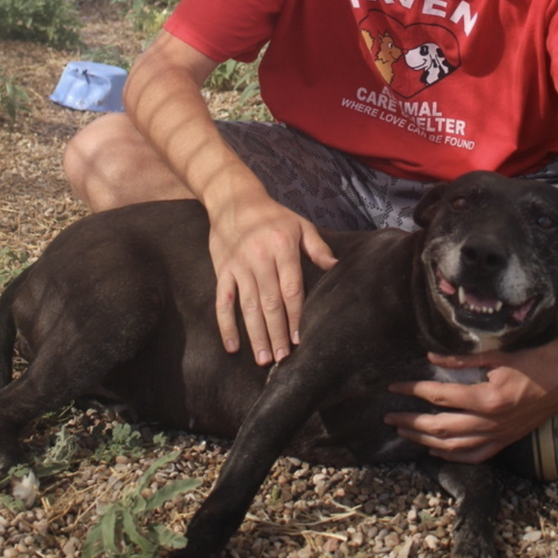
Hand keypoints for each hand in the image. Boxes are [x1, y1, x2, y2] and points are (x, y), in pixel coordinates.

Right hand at [208, 190, 335, 366]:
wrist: (233, 199)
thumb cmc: (272, 214)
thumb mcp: (300, 224)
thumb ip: (317, 247)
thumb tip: (335, 265)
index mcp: (282, 247)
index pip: (291, 289)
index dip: (295, 316)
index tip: (300, 339)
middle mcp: (260, 258)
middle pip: (270, 303)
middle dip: (277, 333)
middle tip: (283, 358)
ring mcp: (239, 266)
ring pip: (247, 307)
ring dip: (256, 335)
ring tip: (264, 359)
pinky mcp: (222, 271)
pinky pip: (223, 302)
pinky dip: (226, 325)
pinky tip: (233, 346)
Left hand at [385, 323, 557, 463]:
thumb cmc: (531, 361)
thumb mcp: (497, 355)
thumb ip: (462, 360)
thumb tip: (431, 358)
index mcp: (488, 398)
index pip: (440, 396)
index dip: (413, 391)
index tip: (394, 386)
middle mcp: (491, 422)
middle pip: (440, 426)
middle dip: (411, 421)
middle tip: (389, 415)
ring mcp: (498, 436)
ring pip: (453, 446)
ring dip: (424, 439)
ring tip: (404, 431)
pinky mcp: (504, 442)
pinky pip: (474, 456)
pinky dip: (451, 455)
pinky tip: (434, 449)